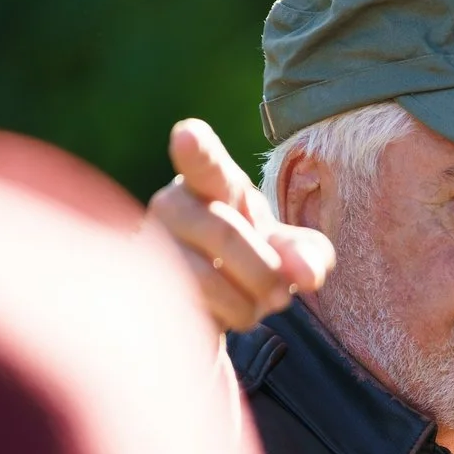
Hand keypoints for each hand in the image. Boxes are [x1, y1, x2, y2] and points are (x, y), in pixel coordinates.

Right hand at [150, 119, 333, 331]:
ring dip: (247, 303)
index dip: (196, 150)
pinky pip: (189, 308)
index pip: (204, 162)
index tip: (188, 135)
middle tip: (281, 293)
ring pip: (205, 278)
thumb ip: (310, 255)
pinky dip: (224, 318)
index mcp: (213, 182)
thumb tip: (307, 273)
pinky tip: (227, 314)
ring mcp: (151, 244)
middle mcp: (173, 204)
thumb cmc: (256, 258)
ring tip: (254, 305)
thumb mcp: (293, 252)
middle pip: (224, 233)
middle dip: (264, 272)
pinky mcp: (143, 287)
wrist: (217, 298)